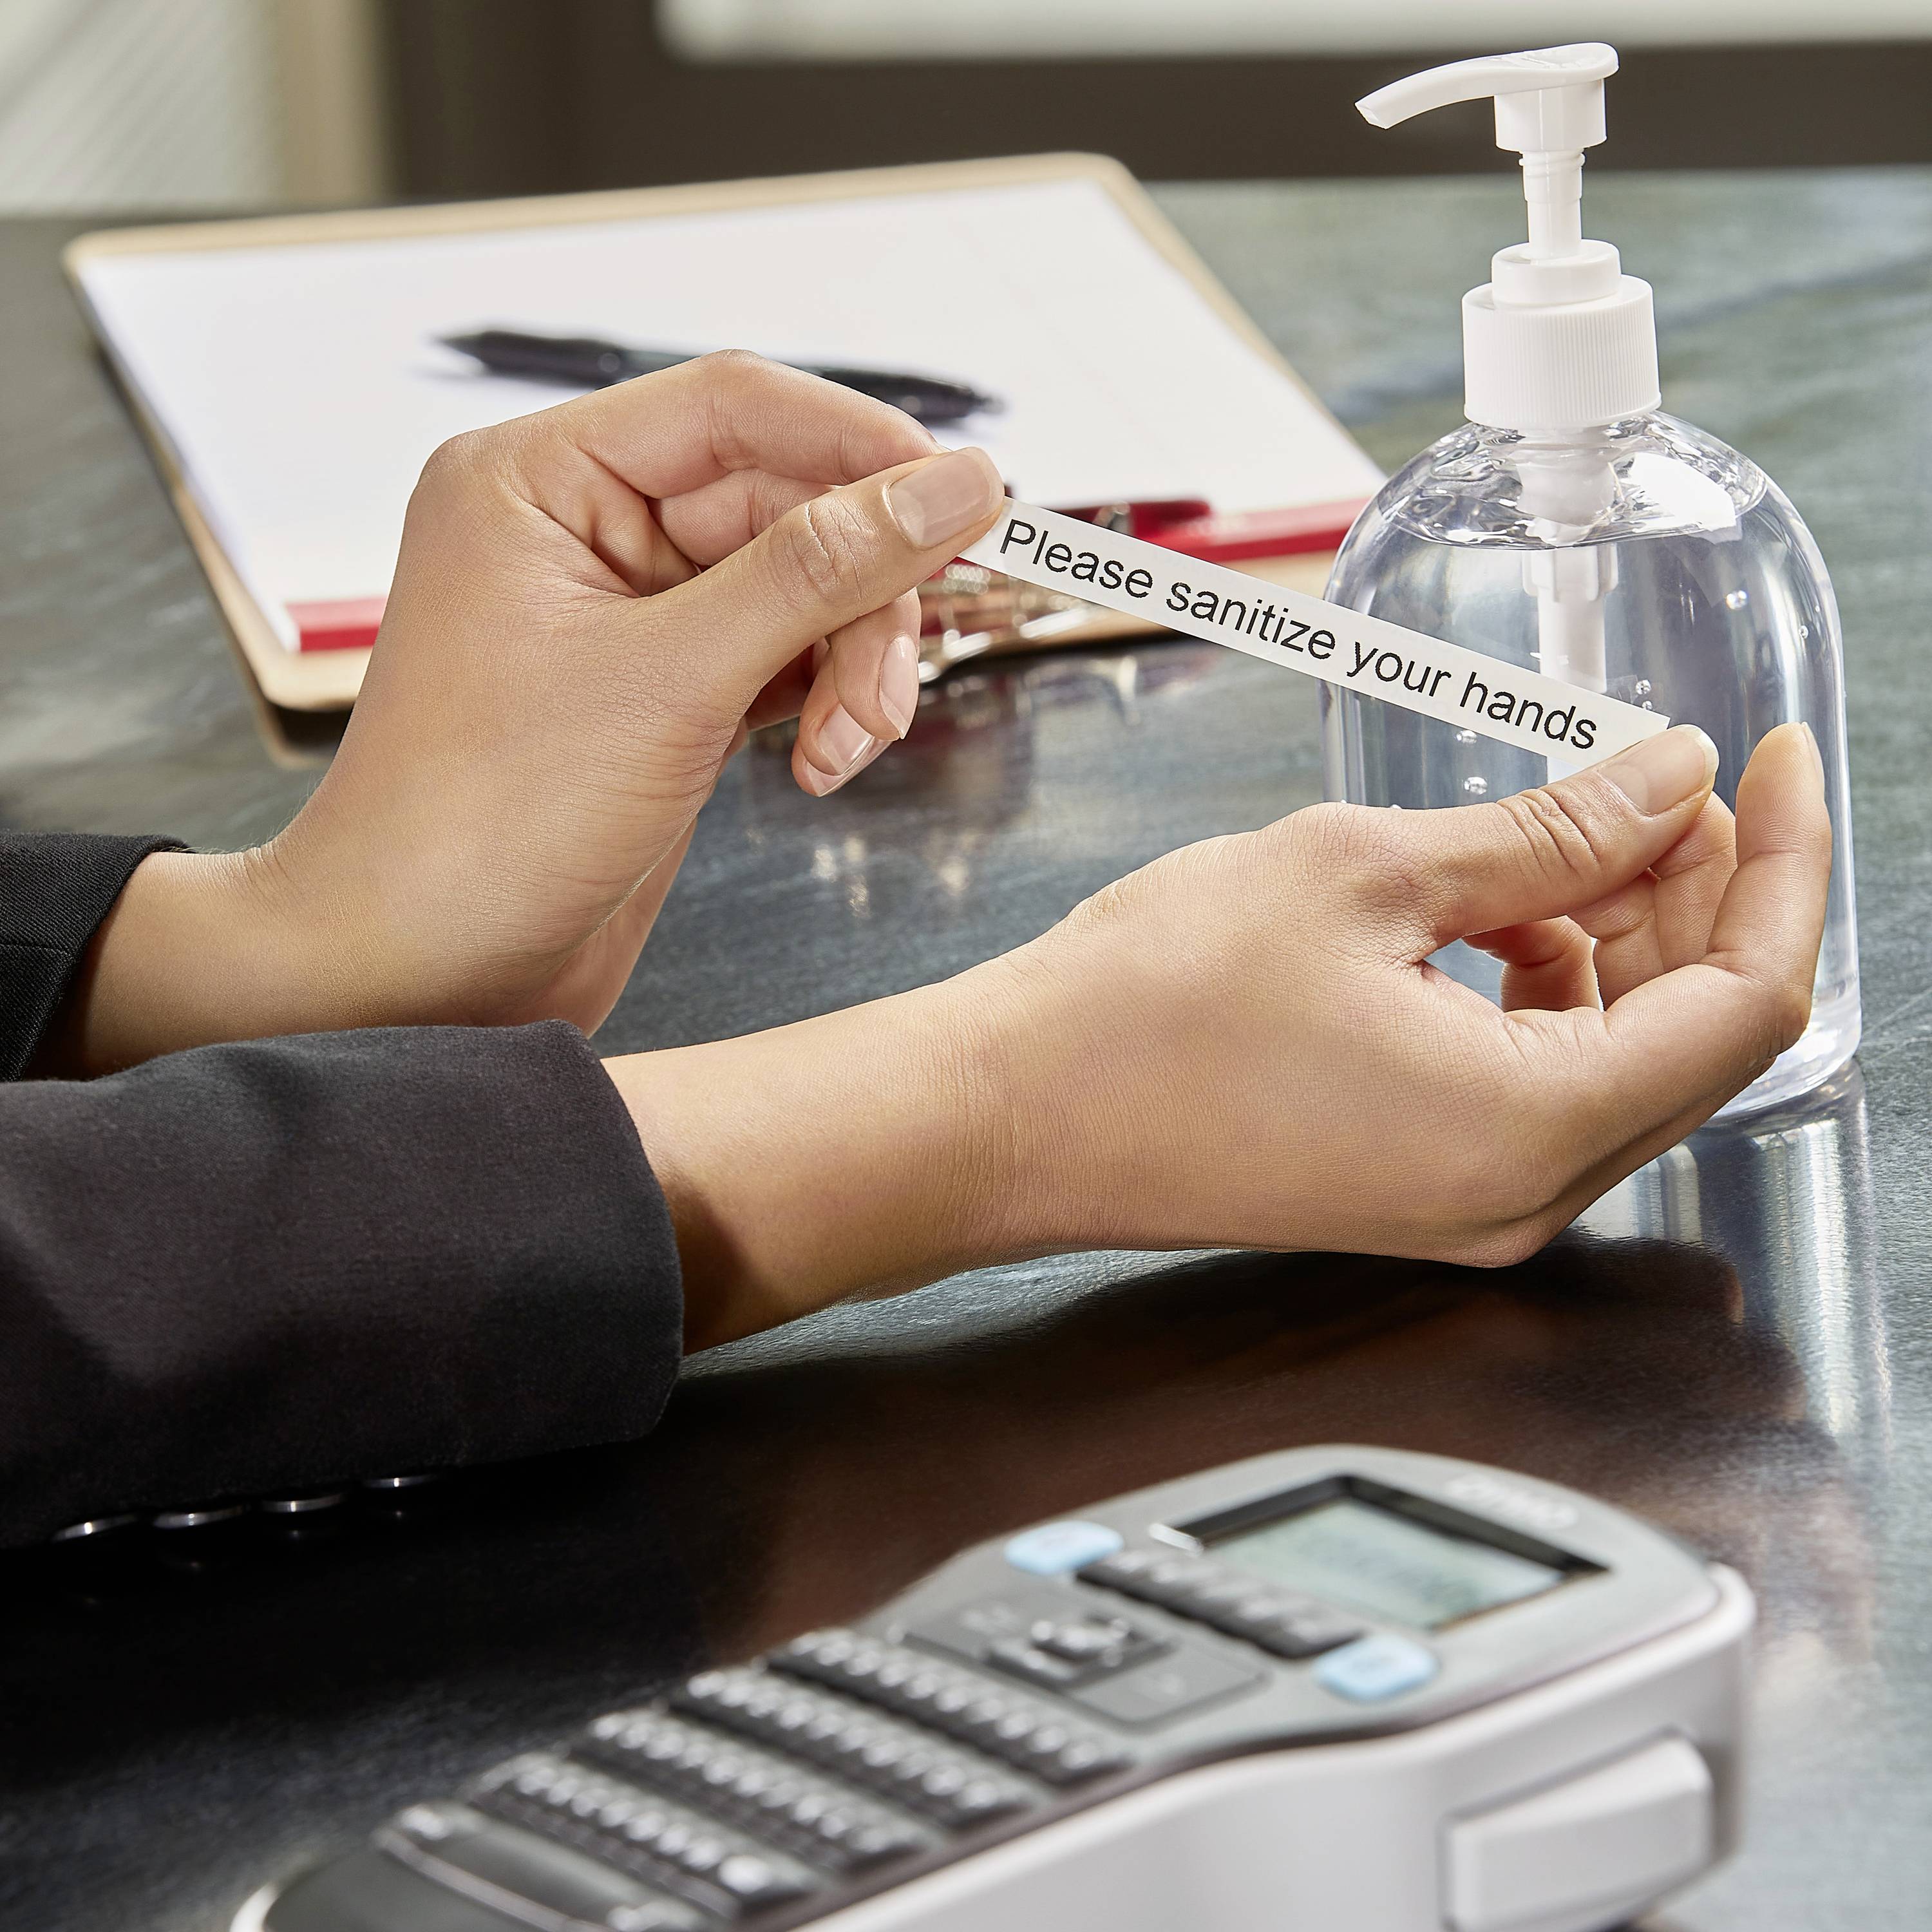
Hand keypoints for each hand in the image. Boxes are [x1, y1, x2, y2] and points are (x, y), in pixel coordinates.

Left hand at [56, 357, 1004, 1070]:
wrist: (424, 978)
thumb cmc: (485, 827)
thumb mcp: (672, 682)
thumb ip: (822, 570)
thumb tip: (953, 484)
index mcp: (540, 480)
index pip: (736, 408)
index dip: (862, 446)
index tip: (966, 496)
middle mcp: (581, 529)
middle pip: (786, 503)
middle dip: (860, 594)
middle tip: (890, 685)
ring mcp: (626, 614)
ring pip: (799, 585)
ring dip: (852, 661)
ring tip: (847, 746)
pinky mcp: (664, 690)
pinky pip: (783, 655)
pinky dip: (823, 702)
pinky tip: (820, 763)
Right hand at [611, 723, 1830, 1346]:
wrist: (1013, 1112)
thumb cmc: (1151, 1008)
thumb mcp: (1367, 872)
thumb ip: (1550, 831)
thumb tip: (1667, 782)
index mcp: (1531, 1129)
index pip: (1750, 1001)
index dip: (1778, 865)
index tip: (1769, 764)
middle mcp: (1522, 1194)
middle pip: (1693, 1034)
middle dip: (1694, 893)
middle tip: (1652, 776)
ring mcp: (1469, 1201)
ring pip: (1616, 1054)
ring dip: (1615, 935)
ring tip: (1550, 834)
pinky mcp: (1415, 1183)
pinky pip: (1536, 1081)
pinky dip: (1542, 988)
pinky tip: (1481, 914)